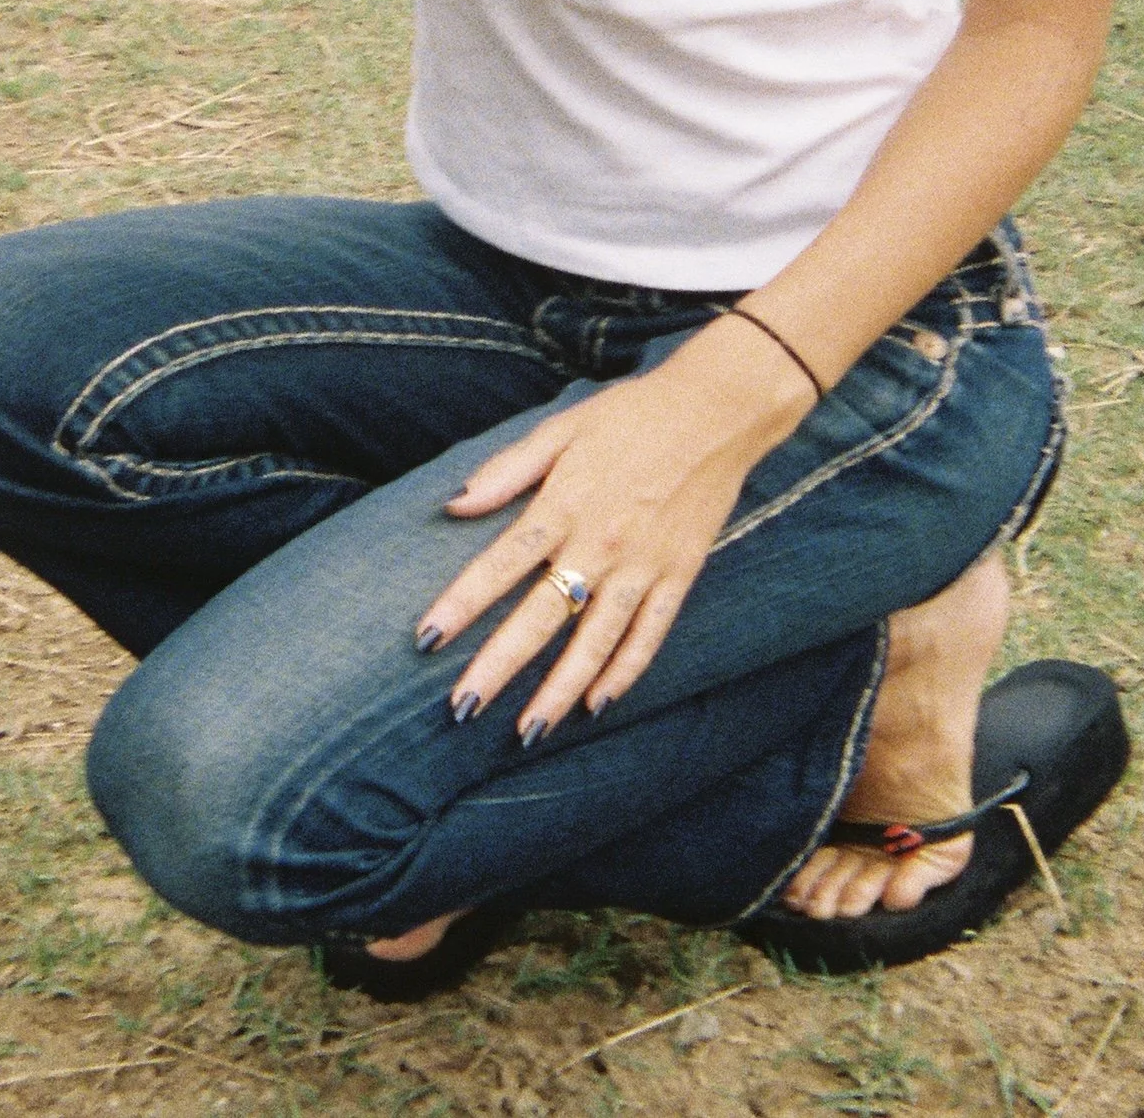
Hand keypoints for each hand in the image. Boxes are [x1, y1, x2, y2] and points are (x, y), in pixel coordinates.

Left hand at [415, 314, 815, 738]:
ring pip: (595, 643)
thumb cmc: (630, 415)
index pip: (501, 564)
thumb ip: (508, 470)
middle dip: (499, 666)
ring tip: (526, 732)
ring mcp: (643, 566)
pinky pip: (648, 636)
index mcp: (565, 504)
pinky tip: (597, 704)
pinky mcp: (679, 576)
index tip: (426, 639)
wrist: (716, 410)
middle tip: (463, 708)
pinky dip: (623, 674)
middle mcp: (601, 544)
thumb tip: (454, 503)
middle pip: (541, 617)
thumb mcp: (562, 428)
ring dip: (558, 690)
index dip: (462, 603)